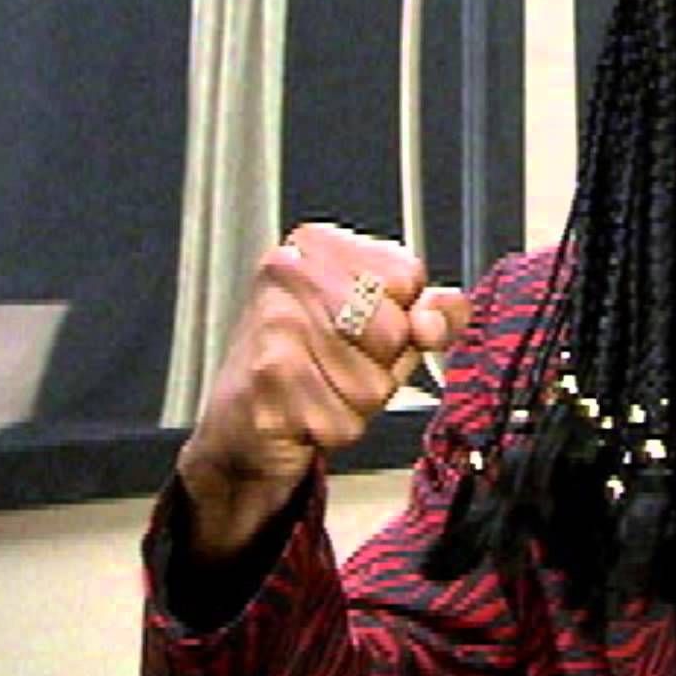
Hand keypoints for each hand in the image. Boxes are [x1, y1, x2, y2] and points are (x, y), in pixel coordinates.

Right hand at [175, 222, 468, 559]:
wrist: (237, 424)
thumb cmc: (310, 364)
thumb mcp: (381, 324)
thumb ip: (430, 310)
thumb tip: (438, 316)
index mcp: (319, 245)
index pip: (407, 276)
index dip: (402, 316)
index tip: (364, 326)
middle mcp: (289, 274)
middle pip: (394, 331)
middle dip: (382, 365)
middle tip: (338, 363)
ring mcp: (275, 327)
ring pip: (375, 383)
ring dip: (358, 403)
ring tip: (320, 387)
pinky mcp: (268, 384)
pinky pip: (346, 421)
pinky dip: (334, 430)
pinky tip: (303, 412)